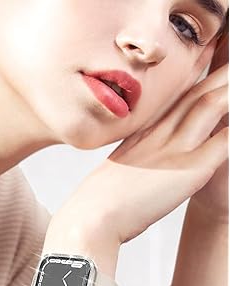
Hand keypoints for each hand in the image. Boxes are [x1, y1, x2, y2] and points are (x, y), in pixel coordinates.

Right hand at [47, 61, 227, 249]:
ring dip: (228, 87)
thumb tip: (137, 161)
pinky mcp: (189, 168)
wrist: (93, 215)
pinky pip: (223, 141)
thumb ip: (133, 159)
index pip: (172, 97)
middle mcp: (158, 133)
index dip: (192, 73)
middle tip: (228, 47)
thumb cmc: (99, 200)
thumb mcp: (117, 170)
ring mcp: (173, 148)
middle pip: (193, 93)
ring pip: (209, 105)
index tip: (206, 52)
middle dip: (217, 71)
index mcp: (141, 134)